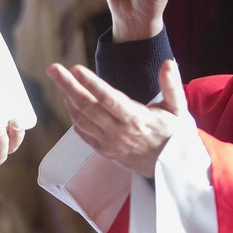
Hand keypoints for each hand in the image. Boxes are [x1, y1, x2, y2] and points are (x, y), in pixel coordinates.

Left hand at [47, 60, 185, 178]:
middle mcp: (119, 132)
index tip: (75, 68)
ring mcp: (109, 143)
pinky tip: (69, 100)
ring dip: (67, 98)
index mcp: (137, 119)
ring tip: (58, 78)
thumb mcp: (179, 109)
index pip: (109, 99)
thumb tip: (168, 62)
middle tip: (53, 69)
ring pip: (81, 119)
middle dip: (68, 86)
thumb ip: (172, 85)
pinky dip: (73, 115)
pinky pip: (82, 132)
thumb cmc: (174, 134)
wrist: (172, 169)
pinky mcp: (104, 151)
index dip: (91, 84)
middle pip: (88, 107)